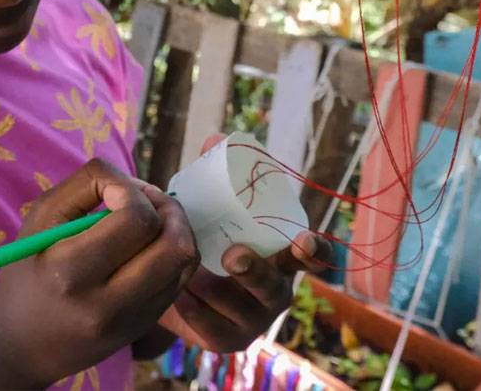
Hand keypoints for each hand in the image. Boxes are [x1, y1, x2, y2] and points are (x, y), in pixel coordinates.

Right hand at [0, 159, 198, 387]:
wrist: (21, 344)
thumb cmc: (26, 272)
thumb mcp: (39, 220)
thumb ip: (84, 186)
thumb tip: (129, 182)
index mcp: (72, 272)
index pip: (135, 220)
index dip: (134, 191)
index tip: (113, 191)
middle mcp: (107, 303)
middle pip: (172, 244)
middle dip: (166, 207)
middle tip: (145, 198)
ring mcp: (132, 320)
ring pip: (185, 261)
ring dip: (176, 228)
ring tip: (152, 217)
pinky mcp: (145, 325)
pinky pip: (180, 279)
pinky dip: (172, 252)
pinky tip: (149, 244)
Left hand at [158, 134, 329, 352]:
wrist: (164, 282)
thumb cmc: (200, 235)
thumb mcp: (206, 205)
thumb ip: (215, 173)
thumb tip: (216, 139)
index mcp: (281, 255)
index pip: (315, 257)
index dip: (316, 252)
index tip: (304, 240)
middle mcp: (276, 291)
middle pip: (276, 288)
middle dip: (255, 272)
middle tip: (232, 255)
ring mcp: (254, 321)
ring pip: (237, 306)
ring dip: (208, 285)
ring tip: (183, 267)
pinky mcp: (227, 341)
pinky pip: (209, 326)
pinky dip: (190, 306)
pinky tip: (175, 292)